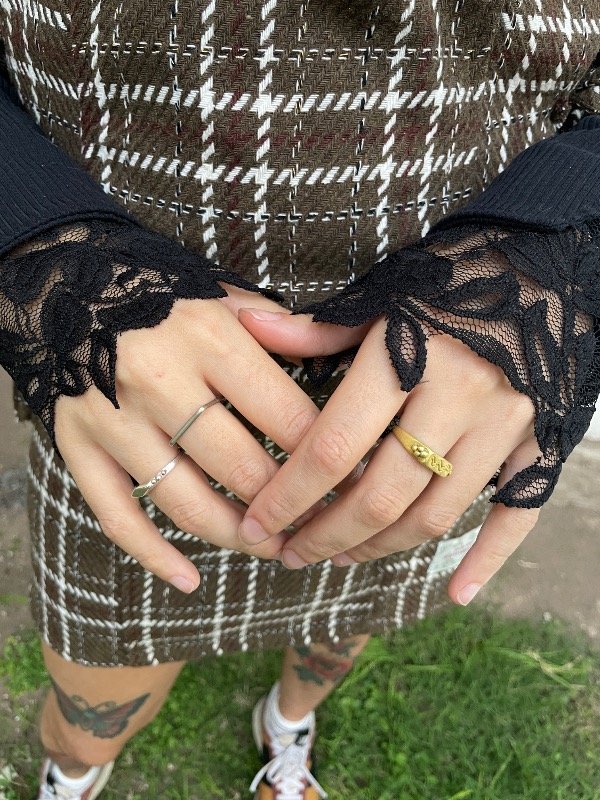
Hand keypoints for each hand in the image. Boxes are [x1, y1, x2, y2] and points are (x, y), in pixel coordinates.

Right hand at [53, 283, 323, 593]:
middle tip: (317, 524)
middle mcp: (160, 379)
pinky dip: (153, 556)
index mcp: (208, 338)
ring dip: (237, 537)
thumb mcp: (223, 295)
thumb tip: (332, 365)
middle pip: (242, 468)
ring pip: (186, 502)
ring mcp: (114, 418)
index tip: (351, 483)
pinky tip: (189, 579)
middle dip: (288, 507)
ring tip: (271, 548)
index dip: (328, 459)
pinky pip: (117, 516)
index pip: (286, 417)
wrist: (68, 284)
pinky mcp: (76, 444)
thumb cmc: (161, 292)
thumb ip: (277, 328)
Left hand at [236, 308, 540, 604]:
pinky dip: (488, 558)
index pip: (334, 447)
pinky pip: (517, 516)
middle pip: (381, 495)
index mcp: (409, 357)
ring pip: (435, 515)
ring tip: (340, 556)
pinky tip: (457, 592)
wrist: (543, 267)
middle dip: (326, 534)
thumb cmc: (450, 279)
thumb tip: (249, 328)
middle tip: (290, 553)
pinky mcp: (542, 444)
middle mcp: (460, 398)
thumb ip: (318, 329)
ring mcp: (506, 427)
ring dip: (381, 547)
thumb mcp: (381, 296)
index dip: (288, 495)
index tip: (256, 523)